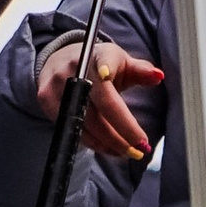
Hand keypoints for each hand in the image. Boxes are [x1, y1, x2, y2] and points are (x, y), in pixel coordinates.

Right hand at [35, 37, 164, 162]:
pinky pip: (72, 127)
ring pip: (85, 122)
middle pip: (99, 105)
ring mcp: (58, 84)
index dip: (103, 69)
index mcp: (97, 55)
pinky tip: (107, 147)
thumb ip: (140, 70)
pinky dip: (92, 142)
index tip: (106, 74)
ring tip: (127, 151)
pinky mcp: (46, 99)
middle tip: (139, 149)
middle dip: (122, 131)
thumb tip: (158, 76)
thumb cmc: (98, 64)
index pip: (103, 64)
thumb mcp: (120, 61)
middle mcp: (75, 67)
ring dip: (108, 142)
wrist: (60, 60)